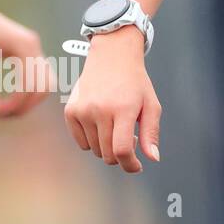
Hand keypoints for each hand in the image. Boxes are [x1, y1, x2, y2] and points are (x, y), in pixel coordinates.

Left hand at [0, 0, 53, 117]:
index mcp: (24, 46)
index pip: (30, 85)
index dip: (15, 104)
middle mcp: (35, 48)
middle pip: (44, 87)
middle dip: (26, 106)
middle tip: (2, 114)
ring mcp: (36, 50)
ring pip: (47, 84)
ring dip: (31, 101)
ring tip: (8, 109)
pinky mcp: (32, 54)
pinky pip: (42, 78)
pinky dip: (32, 92)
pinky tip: (13, 97)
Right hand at [64, 27, 160, 172]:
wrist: (112, 57)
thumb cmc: (136, 83)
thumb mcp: (152, 104)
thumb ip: (152, 132)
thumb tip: (153, 159)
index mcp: (124, 109)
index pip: (121, 150)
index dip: (130, 164)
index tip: (137, 166)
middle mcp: (100, 110)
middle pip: (107, 153)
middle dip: (121, 155)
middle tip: (131, 139)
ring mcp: (82, 111)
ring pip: (95, 149)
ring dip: (107, 147)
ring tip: (118, 128)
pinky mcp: (70, 112)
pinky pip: (81, 142)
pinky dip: (93, 141)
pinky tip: (102, 125)